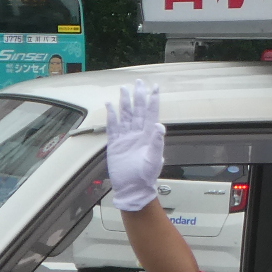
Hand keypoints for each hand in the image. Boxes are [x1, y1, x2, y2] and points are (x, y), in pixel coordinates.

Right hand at [106, 82, 164, 212]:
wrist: (132, 188)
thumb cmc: (146, 175)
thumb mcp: (154, 159)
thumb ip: (157, 142)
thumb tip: (160, 126)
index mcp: (149, 135)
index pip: (151, 113)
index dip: (153, 100)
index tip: (155, 87)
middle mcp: (137, 133)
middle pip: (138, 110)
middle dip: (138, 96)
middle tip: (138, 82)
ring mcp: (126, 137)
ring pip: (125, 115)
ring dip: (125, 102)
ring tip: (124, 89)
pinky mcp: (115, 143)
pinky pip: (112, 126)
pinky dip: (111, 116)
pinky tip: (110, 105)